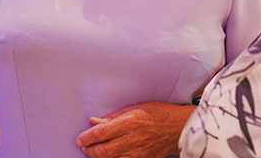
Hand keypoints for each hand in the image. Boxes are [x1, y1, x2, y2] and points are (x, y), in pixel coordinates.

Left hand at [75, 101, 194, 157]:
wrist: (179, 128)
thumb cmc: (159, 114)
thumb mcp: (135, 108)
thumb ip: (113, 117)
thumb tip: (94, 121)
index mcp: (130, 122)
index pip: (101, 133)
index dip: (86, 137)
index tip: (80, 138)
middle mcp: (133, 139)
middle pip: (102, 151)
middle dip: (89, 150)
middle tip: (84, 147)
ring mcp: (138, 153)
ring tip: (93, 152)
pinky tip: (109, 157)